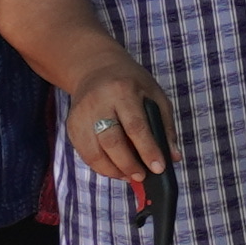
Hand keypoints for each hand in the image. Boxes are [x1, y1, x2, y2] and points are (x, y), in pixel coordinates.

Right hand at [61, 56, 175, 188]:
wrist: (95, 68)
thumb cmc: (130, 82)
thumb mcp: (154, 94)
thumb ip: (165, 126)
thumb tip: (174, 157)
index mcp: (122, 90)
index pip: (136, 126)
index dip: (148, 150)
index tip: (158, 168)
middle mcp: (98, 102)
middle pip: (111, 141)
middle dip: (128, 164)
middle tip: (142, 176)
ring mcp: (81, 114)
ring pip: (93, 152)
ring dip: (113, 170)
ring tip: (129, 176)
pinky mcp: (71, 125)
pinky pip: (84, 153)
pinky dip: (100, 166)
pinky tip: (115, 169)